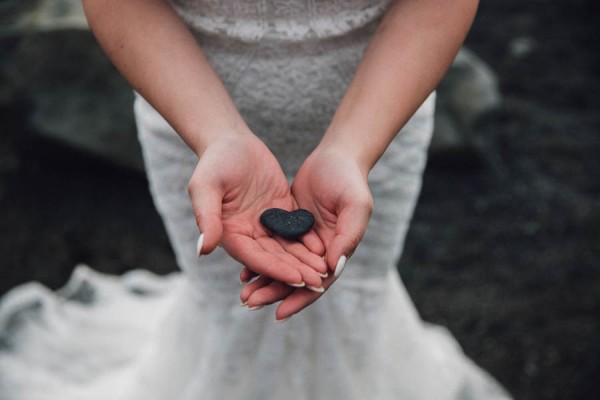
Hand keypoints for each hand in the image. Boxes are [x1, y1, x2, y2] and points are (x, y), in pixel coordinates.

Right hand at [188, 134, 326, 288]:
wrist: (231, 140)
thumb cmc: (214, 161)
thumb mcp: (205, 186)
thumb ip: (206, 217)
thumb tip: (203, 250)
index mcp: (229, 234)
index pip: (255, 258)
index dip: (276, 269)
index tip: (297, 279)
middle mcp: (248, 234)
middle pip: (274, 258)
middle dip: (296, 270)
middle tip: (319, 282)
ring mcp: (265, 224)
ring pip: (287, 247)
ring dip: (304, 260)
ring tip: (324, 271)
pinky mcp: (280, 211)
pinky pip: (295, 229)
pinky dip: (308, 240)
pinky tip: (324, 249)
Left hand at [239, 145, 372, 319]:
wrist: (337, 155)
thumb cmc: (350, 179)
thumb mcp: (356, 206)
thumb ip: (348, 236)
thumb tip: (333, 268)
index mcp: (338, 251)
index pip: (318, 282)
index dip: (299, 298)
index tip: (279, 313)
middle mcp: (321, 250)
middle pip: (295, 278)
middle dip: (273, 292)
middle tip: (249, 303)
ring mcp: (304, 238)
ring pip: (282, 265)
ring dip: (264, 279)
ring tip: (244, 291)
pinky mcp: (291, 225)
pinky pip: (274, 247)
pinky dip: (261, 257)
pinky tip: (243, 266)